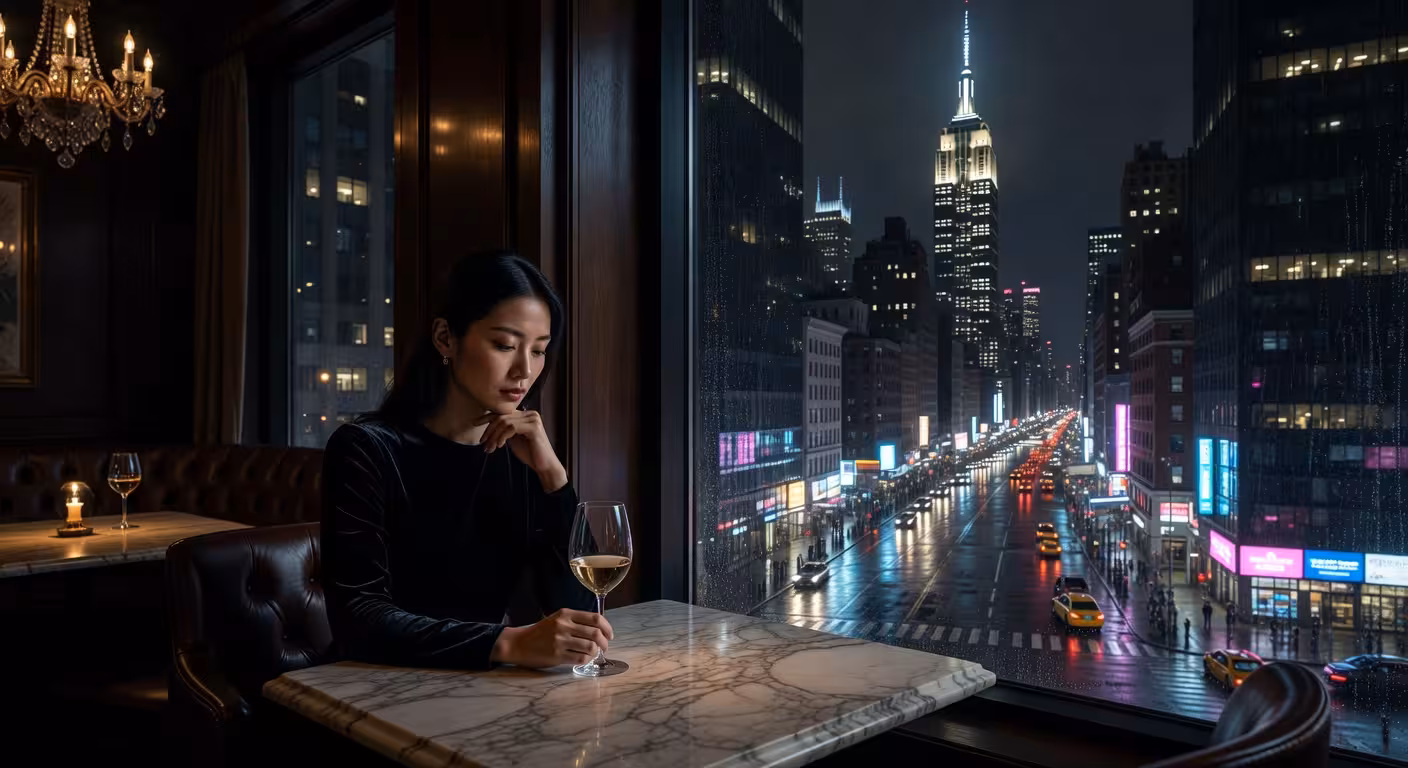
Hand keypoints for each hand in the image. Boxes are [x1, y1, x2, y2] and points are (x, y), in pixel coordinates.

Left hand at [477, 410, 566, 487]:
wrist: (544, 466)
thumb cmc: (530, 454)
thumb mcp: (514, 439)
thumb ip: (505, 430)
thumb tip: (490, 426)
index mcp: (525, 415)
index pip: (503, 413)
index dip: (487, 417)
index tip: (474, 423)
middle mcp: (530, 414)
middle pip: (502, 416)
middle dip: (489, 430)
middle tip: (482, 442)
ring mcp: (533, 419)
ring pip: (505, 422)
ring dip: (494, 436)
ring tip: (489, 448)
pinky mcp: (533, 427)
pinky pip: (511, 428)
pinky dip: (502, 437)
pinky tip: (500, 446)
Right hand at [490, 608, 613, 668]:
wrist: (519, 644)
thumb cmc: (540, 632)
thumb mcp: (557, 619)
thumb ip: (575, 621)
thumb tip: (599, 630)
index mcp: (566, 614)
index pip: (595, 618)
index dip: (607, 627)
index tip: (610, 635)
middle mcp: (564, 625)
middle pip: (595, 633)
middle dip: (605, 643)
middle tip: (605, 647)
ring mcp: (560, 641)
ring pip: (590, 647)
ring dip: (596, 652)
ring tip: (594, 654)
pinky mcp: (557, 655)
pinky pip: (580, 659)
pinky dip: (587, 660)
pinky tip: (585, 659)